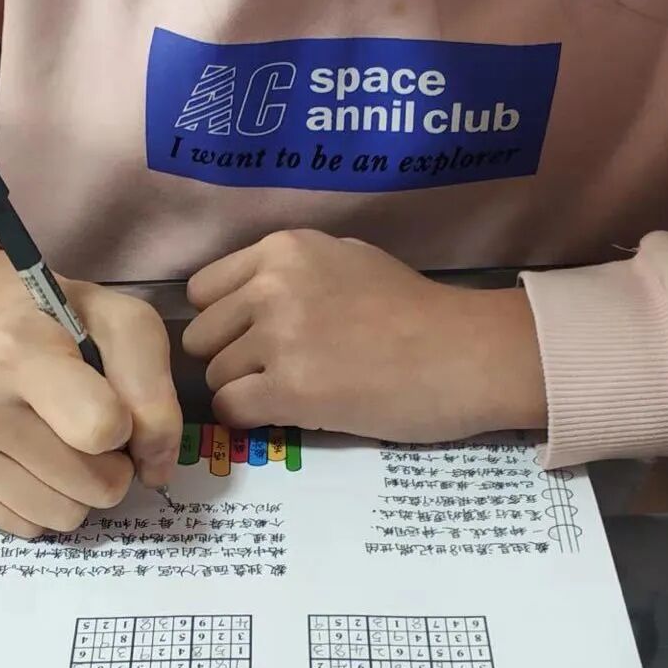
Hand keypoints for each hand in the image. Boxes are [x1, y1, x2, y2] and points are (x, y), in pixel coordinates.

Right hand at [0, 251, 181, 535]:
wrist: (4, 333)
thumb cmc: (77, 330)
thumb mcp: (131, 331)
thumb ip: (155, 395)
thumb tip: (153, 472)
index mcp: (18, 352)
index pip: (101, 430)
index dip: (130, 427)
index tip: (117, 402)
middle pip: (91, 486)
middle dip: (110, 467)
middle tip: (92, 429)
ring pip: (61, 517)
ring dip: (79, 490)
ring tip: (62, 442)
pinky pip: (27, 528)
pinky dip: (42, 502)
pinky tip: (30, 458)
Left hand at [183, 230, 546, 441]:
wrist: (465, 354)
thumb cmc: (416, 310)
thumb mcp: (348, 259)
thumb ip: (290, 271)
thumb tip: (240, 298)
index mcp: (283, 249)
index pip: (203, 290)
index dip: (224, 320)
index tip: (254, 336)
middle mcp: (272, 286)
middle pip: (202, 336)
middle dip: (231, 357)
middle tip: (278, 370)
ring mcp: (279, 338)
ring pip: (214, 375)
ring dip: (245, 389)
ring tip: (296, 390)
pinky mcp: (290, 390)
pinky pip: (231, 409)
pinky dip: (252, 417)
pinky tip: (290, 412)